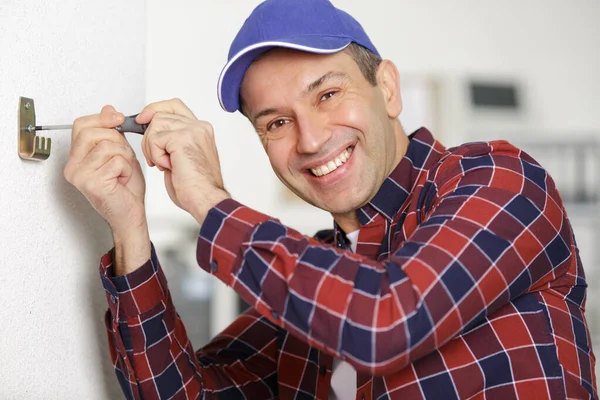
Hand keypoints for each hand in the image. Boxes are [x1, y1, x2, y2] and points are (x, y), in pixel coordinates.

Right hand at [64, 105, 146, 234]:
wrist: (131, 213)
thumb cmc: (125, 188)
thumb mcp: (121, 153)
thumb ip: (112, 133)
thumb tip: (108, 109)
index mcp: (76, 157)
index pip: (81, 125)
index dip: (101, 118)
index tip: (118, 118)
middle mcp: (73, 166)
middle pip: (93, 132)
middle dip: (117, 140)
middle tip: (123, 158)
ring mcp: (80, 175)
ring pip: (108, 146)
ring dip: (125, 157)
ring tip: (123, 171)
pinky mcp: (91, 183)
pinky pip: (116, 161)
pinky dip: (127, 169)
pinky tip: (123, 180)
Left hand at [137, 98, 230, 224]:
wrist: (205, 200)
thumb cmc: (195, 187)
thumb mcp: (181, 157)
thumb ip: (172, 140)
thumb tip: (151, 131)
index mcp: (200, 130)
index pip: (174, 106)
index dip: (155, 109)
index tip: (142, 120)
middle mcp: (199, 127)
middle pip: (160, 113)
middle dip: (149, 135)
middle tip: (154, 156)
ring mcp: (193, 130)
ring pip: (155, 125)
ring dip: (152, 147)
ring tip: (164, 164)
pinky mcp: (183, 138)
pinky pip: (155, 139)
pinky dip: (155, 155)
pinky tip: (168, 167)